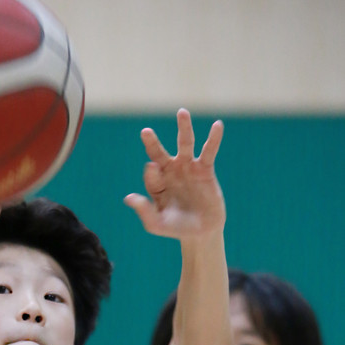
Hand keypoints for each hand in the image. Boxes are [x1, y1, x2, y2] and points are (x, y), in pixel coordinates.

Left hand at [124, 108, 224, 240]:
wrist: (200, 232)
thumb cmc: (176, 228)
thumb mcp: (157, 223)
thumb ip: (144, 211)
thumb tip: (128, 198)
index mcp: (156, 183)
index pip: (151, 173)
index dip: (152, 175)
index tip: (155, 173)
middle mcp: (170, 172)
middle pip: (159, 153)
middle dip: (152, 143)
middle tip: (145, 132)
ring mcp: (188, 168)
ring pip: (185, 144)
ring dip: (183, 128)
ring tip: (181, 112)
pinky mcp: (205, 170)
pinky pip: (209, 151)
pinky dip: (213, 138)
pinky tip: (217, 125)